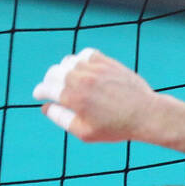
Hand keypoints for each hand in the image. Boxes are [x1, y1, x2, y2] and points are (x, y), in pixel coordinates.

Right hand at [32, 47, 161, 142]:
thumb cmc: (115, 127)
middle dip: (49, 81)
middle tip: (53, 88)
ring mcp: (96, 69)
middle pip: (54, 72)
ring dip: (64, 69)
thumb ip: (61, 118)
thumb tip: (46, 107)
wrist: (145, 113)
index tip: (40, 95)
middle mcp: (82, 80)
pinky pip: (87, 54)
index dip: (39, 92)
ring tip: (68, 80)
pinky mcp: (109, 62)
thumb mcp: (84, 131)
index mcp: (73, 98)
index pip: (45, 87)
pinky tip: (84, 69)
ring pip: (69, 61)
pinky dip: (81, 59)